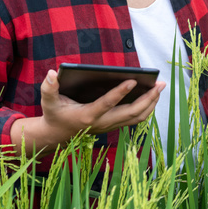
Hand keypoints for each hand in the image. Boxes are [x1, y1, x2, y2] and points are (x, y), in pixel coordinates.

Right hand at [30, 69, 165, 149]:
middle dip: (147, 99)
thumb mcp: (48, 101)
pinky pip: (135, 119)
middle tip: (160, 84)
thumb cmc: (54, 115)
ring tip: (160, 88)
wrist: (57, 136)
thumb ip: (48, 88)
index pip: (107, 103)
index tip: (133, 80)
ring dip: (151, 103)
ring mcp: (110, 125)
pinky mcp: (114, 125)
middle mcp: (102, 122)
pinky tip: (152, 96)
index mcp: (88, 115)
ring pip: (136, 118)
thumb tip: (52, 72)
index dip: (120, 92)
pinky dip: (146, 108)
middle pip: (130, 113)